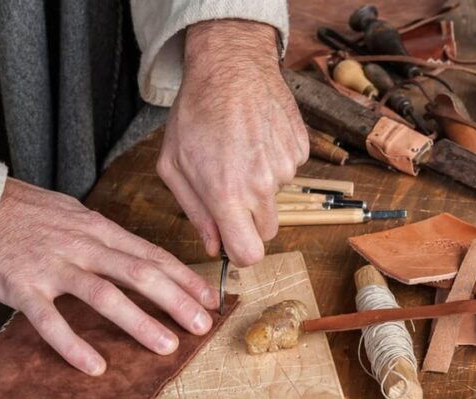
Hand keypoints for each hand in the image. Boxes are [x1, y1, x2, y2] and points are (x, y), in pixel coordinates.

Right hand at [0, 178, 217, 375]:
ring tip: (166, 345)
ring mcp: (54, 266)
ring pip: (104, 295)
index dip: (184, 277)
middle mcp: (83, 245)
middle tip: (202, 325)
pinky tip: (95, 366)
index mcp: (99, 229)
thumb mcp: (75, 214)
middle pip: (139, 273)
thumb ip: (107, 237)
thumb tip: (141, 255)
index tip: (209, 297)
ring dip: (139, 322)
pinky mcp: (23, 287)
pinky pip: (50, 320)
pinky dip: (73, 345)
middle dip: (176, 300)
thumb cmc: (27, 212)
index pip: (152, 254)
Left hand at [157, 20, 308, 266]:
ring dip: (261, 185)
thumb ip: (194, 211)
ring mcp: (286, 167)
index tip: (232, 240)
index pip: (249, 254)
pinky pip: (289, 170)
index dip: (240, 252)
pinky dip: (274, 161)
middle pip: (267, 231)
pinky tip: (256, 137)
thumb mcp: (174, 164)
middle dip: (250, 220)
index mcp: (227, 195)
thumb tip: (214, 245)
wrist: (231, 66)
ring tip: (240, 151)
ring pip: (277, 198)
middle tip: (231, 190)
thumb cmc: (195, 113)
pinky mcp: (301, 149)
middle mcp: (262, 186)